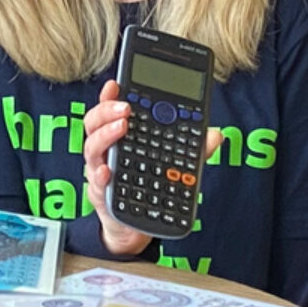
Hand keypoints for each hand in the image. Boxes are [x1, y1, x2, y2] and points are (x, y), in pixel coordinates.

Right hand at [80, 82, 221, 258]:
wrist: (135, 224)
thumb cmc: (147, 184)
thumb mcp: (172, 163)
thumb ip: (192, 149)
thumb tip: (215, 134)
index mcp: (119, 137)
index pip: (109, 110)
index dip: (109, 95)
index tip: (115, 83)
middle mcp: (105, 151)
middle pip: (94, 123)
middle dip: (107, 110)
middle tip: (126, 108)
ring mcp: (100, 171)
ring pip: (92, 148)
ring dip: (105, 136)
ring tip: (122, 128)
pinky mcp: (101, 195)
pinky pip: (97, 183)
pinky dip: (101, 176)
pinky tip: (109, 171)